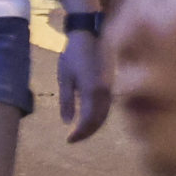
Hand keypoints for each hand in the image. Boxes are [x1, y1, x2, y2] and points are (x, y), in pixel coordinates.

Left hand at [56, 27, 110, 141]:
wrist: (91, 35)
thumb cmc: (73, 54)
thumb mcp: (65, 77)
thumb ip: (66, 100)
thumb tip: (67, 122)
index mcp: (93, 90)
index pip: (88, 119)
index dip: (80, 133)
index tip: (69, 140)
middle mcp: (105, 92)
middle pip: (99, 120)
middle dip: (87, 132)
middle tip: (73, 139)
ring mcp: (111, 88)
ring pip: (105, 114)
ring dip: (93, 126)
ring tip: (79, 132)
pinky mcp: (111, 85)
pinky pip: (107, 106)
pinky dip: (98, 116)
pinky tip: (88, 119)